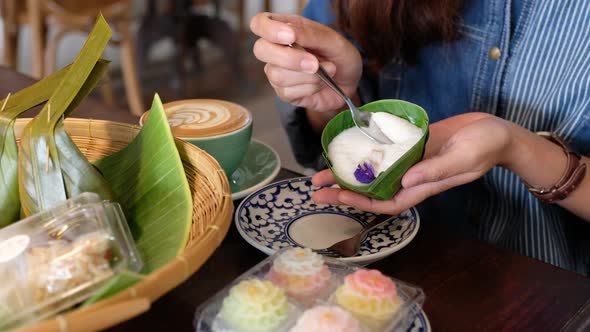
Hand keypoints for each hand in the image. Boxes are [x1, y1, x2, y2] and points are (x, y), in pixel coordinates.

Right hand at [250, 13, 361, 112]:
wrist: (350, 82)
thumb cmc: (341, 56)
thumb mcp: (334, 41)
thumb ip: (311, 35)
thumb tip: (290, 31)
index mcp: (286, 29)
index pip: (260, 23)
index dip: (269, 29)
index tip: (290, 37)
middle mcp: (277, 49)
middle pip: (261, 50)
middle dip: (289, 58)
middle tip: (314, 63)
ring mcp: (278, 72)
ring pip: (277, 75)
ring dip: (308, 76)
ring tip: (328, 70)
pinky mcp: (284, 92)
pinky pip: (288, 92)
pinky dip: (310, 88)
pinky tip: (321, 84)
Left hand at [312, 113, 514, 214]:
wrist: (496, 130)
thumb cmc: (485, 147)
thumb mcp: (463, 159)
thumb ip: (434, 171)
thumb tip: (405, 181)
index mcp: (423, 185)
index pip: (386, 202)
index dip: (361, 202)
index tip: (338, 195)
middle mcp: (412, 176)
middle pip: (372, 189)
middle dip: (344, 190)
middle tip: (316, 187)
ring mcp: (411, 161)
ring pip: (374, 170)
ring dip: (350, 170)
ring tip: (324, 168)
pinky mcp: (412, 145)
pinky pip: (385, 151)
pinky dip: (368, 150)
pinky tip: (350, 145)